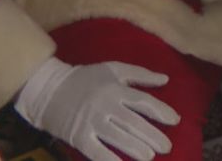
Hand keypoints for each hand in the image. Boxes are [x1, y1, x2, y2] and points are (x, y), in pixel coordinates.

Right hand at [14, 57, 179, 160]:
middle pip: (133, 123)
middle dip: (152, 136)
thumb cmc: (84, 78)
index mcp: (115, 89)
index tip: (175, 120)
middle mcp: (105, 105)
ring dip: (136, 148)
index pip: (143, 102)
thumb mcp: (112, 69)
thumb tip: (165, 79)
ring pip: (118, 137)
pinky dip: (109, 159)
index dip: (161, 111)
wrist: (47, 89)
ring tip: (150, 156)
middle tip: (167, 147)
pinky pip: (95, 151)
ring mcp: (91, 122)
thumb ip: (140, 74)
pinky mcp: (78, 136)